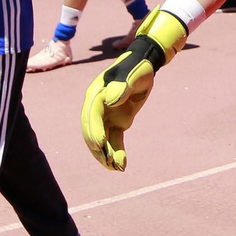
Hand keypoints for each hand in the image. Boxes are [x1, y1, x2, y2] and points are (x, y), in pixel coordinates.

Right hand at [80, 8, 187, 169]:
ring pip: (103, 139)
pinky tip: (122, 166)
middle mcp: (97, 107)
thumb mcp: (133, 74)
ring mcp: (106, 116)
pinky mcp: (117, 122)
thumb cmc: (137, 67)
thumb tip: (109, 100)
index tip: (100, 144)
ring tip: (115, 168)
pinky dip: (117, 152)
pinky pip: (114, 140)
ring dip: (107, 155)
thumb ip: (122, 85)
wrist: (145, 66)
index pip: (91, 115)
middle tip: (106, 161)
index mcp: (96, 94)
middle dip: (97, 148)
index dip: (94, 130)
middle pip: (92, 131)